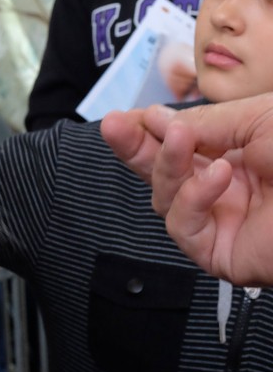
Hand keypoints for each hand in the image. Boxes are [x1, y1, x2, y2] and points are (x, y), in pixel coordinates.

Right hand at [105, 96, 272, 284]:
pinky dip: (193, 199)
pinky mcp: (222, 253)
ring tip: (178, 140)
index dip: (148, 132)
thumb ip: (203, 123)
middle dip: (135, 148)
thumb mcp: (257, 118)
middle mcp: (227, 188)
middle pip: (162, 173)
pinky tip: (218, 178)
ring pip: (165, 199)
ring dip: (166, 166)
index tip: (125, 117)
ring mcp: (224, 221)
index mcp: (238, 153)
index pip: (180, 145)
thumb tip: (156, 122)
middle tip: (114, 126)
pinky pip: (185, 228)